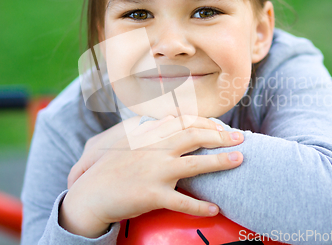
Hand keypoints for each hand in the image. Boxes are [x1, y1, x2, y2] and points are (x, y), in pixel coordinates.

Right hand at [59, 115, 243, 237]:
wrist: (90, 194)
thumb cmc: (111, 169)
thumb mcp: (129, 142)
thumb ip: (152, 132)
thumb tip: (172, 121)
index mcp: (149, 136)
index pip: (184, 122)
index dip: (206, 123)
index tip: (222, 127)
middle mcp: (154, 150)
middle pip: (194, 138)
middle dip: (221, 137)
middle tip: (242, 138)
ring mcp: (154, 172)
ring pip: (194, 165)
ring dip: (220, 162)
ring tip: (240, 160)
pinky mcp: (151, 195)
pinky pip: (182, 201)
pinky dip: (200, 206)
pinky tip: (215, 209)